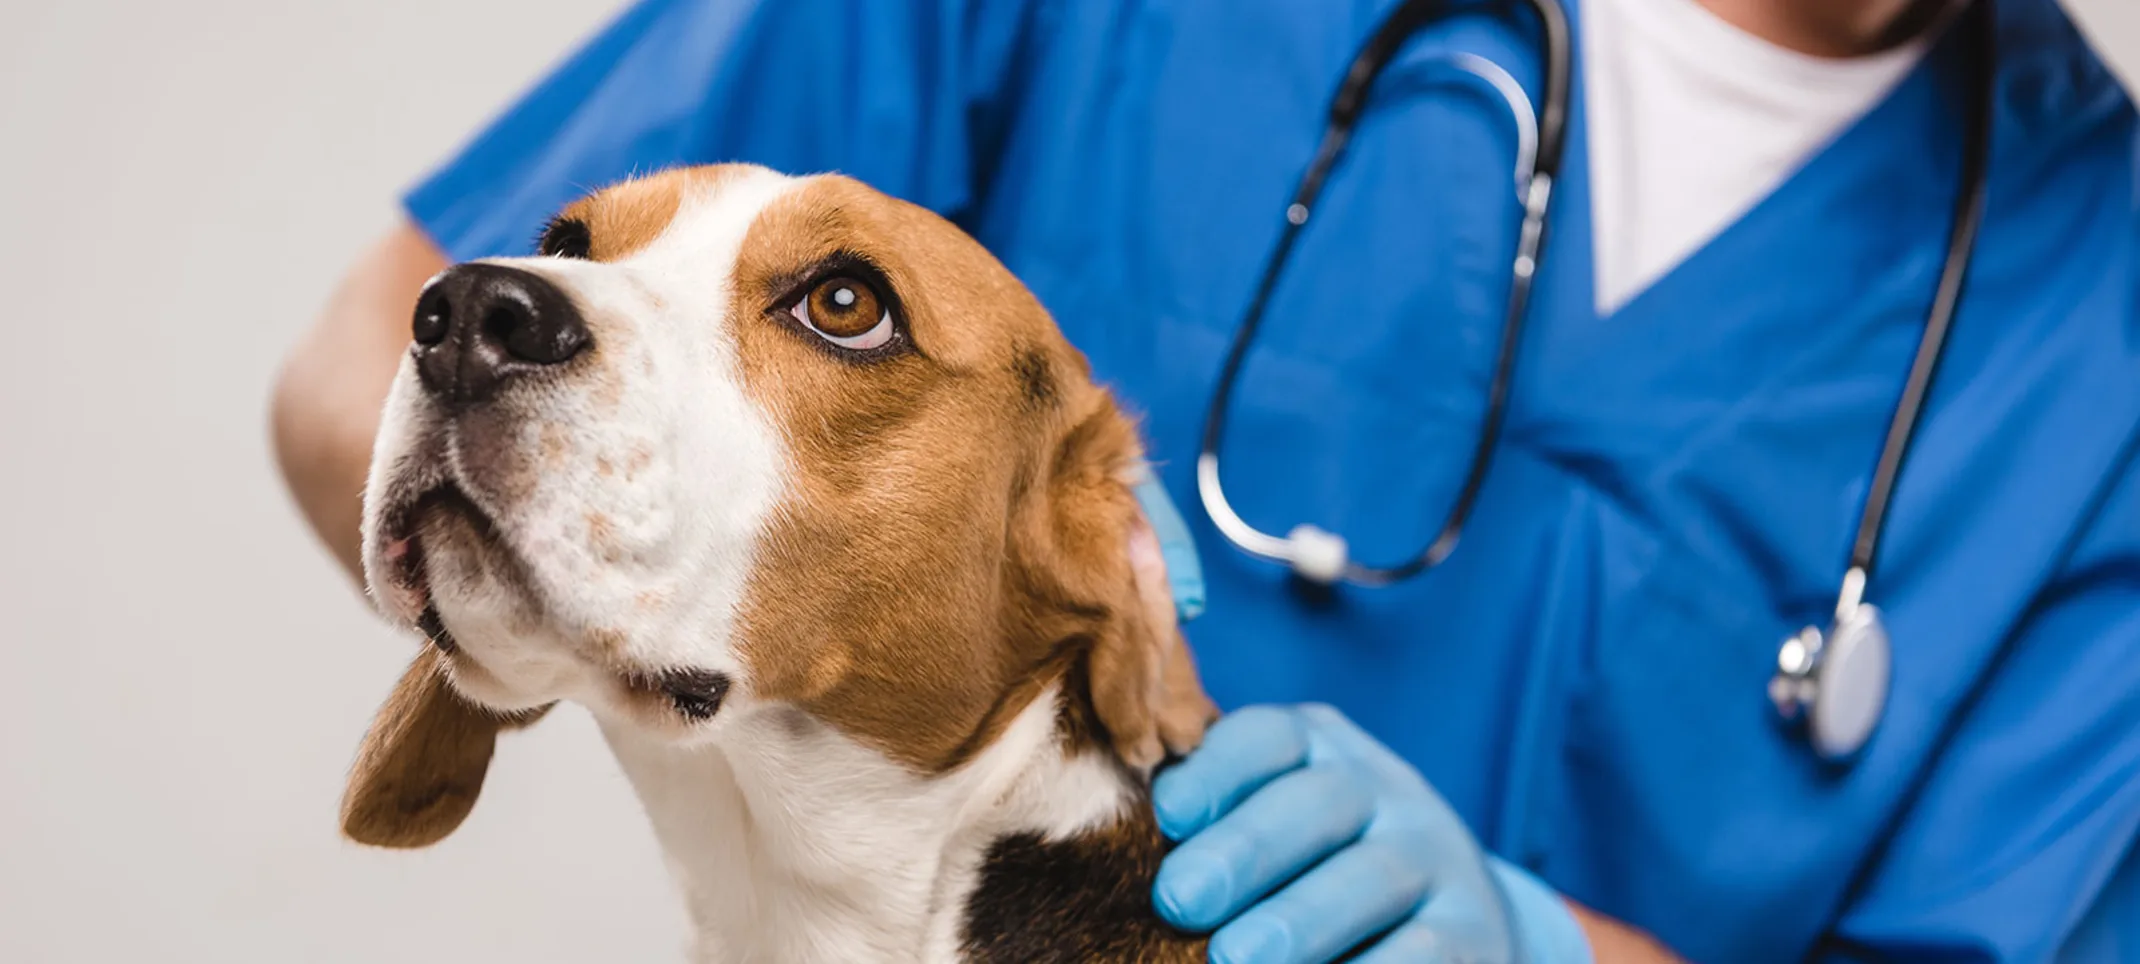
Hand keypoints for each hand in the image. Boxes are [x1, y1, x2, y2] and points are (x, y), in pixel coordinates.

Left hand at [1152, 704, 1592, 963]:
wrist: (1451, 927)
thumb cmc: (1314, 877)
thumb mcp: (1274, 832)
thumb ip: (1210, 830)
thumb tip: (1122, 857)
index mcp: (1321, 751)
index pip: (1270, 737)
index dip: (1216, 770)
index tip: (1167, 815)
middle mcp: (1387, 791)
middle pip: (1318, 802)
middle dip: (1245, 849)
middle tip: (1179, 900)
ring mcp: (1439, 857)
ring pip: (1372, 875)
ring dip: (1301, 919)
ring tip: (1234, 960)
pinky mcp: (1476, 931)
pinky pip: (1426, 949)